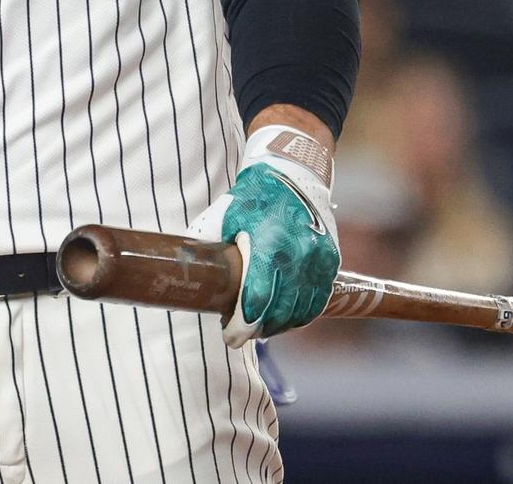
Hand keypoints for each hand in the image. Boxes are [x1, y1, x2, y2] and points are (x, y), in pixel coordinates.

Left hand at [188, 125, 339, 346]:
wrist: (294, 174)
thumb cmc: (254, 196)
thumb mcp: (224, 215)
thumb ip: (205, 245)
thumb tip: (182, 272)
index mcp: (268, 243)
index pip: (256, 300)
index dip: (241, 326)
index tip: (230, 337)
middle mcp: (298, 255)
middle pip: (278, 312)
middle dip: (257, 330)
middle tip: (240, 334)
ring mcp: (318, 259)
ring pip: (300, 312)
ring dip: (279, 325)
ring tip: (260, 326)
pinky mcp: (331, 261)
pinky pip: (317, 301)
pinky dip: (300, 315)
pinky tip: (284, 317)